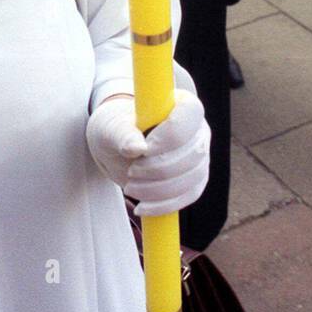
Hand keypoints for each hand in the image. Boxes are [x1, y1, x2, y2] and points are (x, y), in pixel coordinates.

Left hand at [85, 92, 210, 215]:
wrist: (115, 148)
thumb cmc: (115, 129)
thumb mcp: (111, 128)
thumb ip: (122, 134)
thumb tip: (137, 147)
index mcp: (181, 104)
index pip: (190, 115)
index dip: (170, 136)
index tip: (144, 150)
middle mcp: (197, 128)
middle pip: (194, 152)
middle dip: (160, 168)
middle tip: (131, 172)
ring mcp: (200, 155)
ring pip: (194, 177)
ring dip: (160, 189)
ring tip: (131, 187)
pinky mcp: (195, 179)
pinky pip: (190, 195)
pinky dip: (166, 205)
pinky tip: (142, 207)